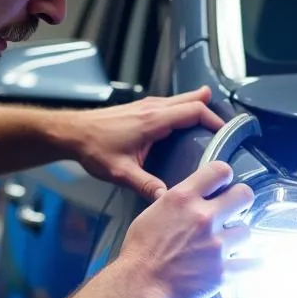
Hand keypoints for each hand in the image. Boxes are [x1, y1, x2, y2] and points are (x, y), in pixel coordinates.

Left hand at [70, 86, 224, 201]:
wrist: (71, 133)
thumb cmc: (93, 148)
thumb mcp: (120, 172)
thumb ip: (145, 185)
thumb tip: (166, 198)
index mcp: (153, 121)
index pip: (193, 111)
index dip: (213, 119)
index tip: (225, 131)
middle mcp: (151, 109)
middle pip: (189, 101)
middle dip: (209, 108)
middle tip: (225, 119)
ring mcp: (144, 106)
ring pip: (178, 100)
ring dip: (195, 104)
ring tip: (209, 112)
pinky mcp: (137, 109)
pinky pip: (167, 103)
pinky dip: (180, 107)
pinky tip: (179, 117)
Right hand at [119, 161, 254, 297]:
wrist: (139, 285)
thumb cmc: (139, 252)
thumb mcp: (152, 213)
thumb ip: (177, 203)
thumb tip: (191, 200)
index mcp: (183, 199)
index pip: (220, 171)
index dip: (224, 177)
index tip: (223, 185)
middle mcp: (204, 218)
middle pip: (244, 196)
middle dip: (241, 202)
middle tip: (235, 210)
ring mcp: (216, 246)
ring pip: (246, 232)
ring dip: (237, 237)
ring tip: (228, 244)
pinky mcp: (222, 272)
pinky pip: (251, 264)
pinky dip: (250, 264)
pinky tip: (248, 263)